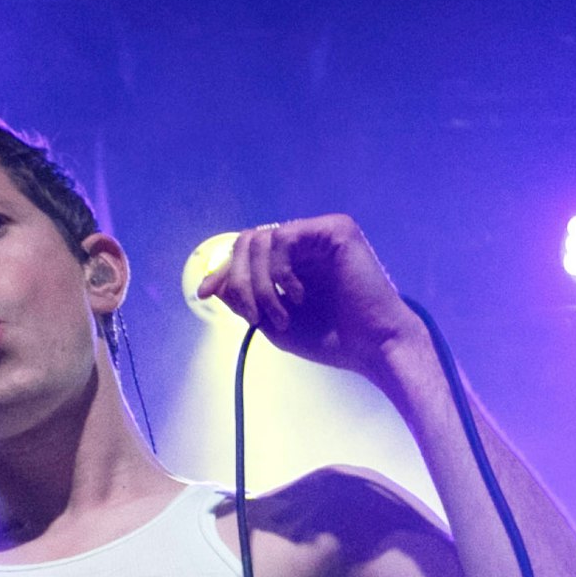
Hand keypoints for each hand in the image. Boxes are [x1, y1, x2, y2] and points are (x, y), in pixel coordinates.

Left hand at [194, 215, 427, 380]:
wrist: (372, 346)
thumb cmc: (331, 339)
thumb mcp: (273, 323)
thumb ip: (244, 300)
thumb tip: (212, 283)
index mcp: (291, 262)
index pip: (245, 253)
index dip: (222, 270)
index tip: (203, 293)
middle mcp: (304, 243)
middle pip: (248, 241)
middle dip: (239, 279)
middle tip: (254, 314)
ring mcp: (319, 234)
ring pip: (262, 239)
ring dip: (260, 282)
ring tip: (278, 314)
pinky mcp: (336, 229)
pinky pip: (286, 237)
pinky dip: (281, 270)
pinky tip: (298, 295)